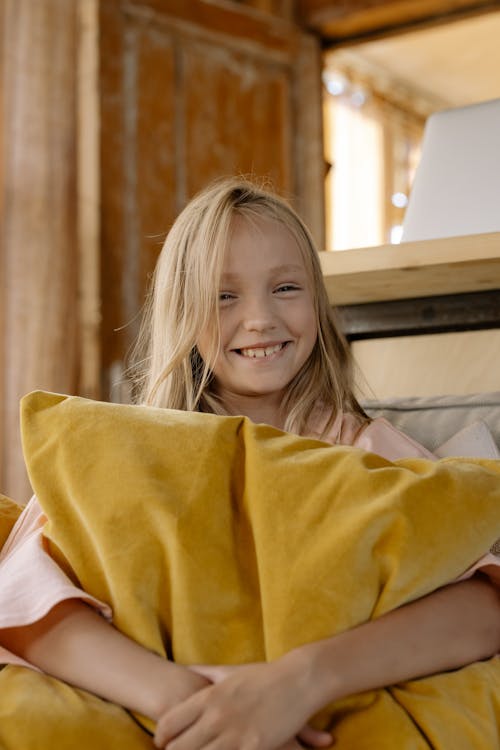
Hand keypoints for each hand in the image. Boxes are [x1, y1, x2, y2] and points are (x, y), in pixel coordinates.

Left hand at [154, 660, 331, 749]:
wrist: (299, 680)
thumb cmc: (263, 676)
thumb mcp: (230, 671)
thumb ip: (205, 673)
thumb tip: (185, 669)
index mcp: (209, 696)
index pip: (169, 722)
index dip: (160, 737)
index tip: (163, 743)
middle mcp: (217, 716)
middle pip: (178, 749)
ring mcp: (235, 734)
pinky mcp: (254, 748)